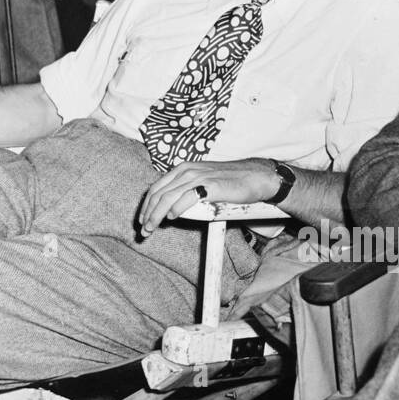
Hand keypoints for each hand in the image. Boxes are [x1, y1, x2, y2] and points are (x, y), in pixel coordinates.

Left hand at [137, 158, 281, 236]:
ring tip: (151, 228)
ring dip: (156, 215)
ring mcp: (199, 177)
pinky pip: (187, 197)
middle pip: (159, 193)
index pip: (157, 187)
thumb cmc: (232, 182)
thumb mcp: (204, 182)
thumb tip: (172, 208)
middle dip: (147, 213)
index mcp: (183, 169)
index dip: (146, 205)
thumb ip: (187, 190)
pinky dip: (176, 208)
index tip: (143, 220)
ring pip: (168, 197)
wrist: (256, 177)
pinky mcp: (210, 186)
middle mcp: (187, 171)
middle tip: (143, 230)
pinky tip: (171, 217)